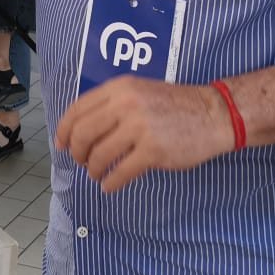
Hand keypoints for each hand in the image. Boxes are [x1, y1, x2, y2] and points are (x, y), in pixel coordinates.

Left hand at [54, 77, 233, 192]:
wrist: (213, 114)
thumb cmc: (176, 105)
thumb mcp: (139, 91)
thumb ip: (112, 105)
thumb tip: (81, 130)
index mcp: (120, 88)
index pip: (78, 109)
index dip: (64, 130)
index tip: (61, 144)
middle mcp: (126, 104)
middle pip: (83, 134)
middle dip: (77, 152)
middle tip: (82, 161)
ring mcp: (139, 128)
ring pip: (100, 155)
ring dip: (94, 170)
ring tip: (98, 174)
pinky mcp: (153, 151)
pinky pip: (120, 172)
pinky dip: (111, 183)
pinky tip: (111, 186)